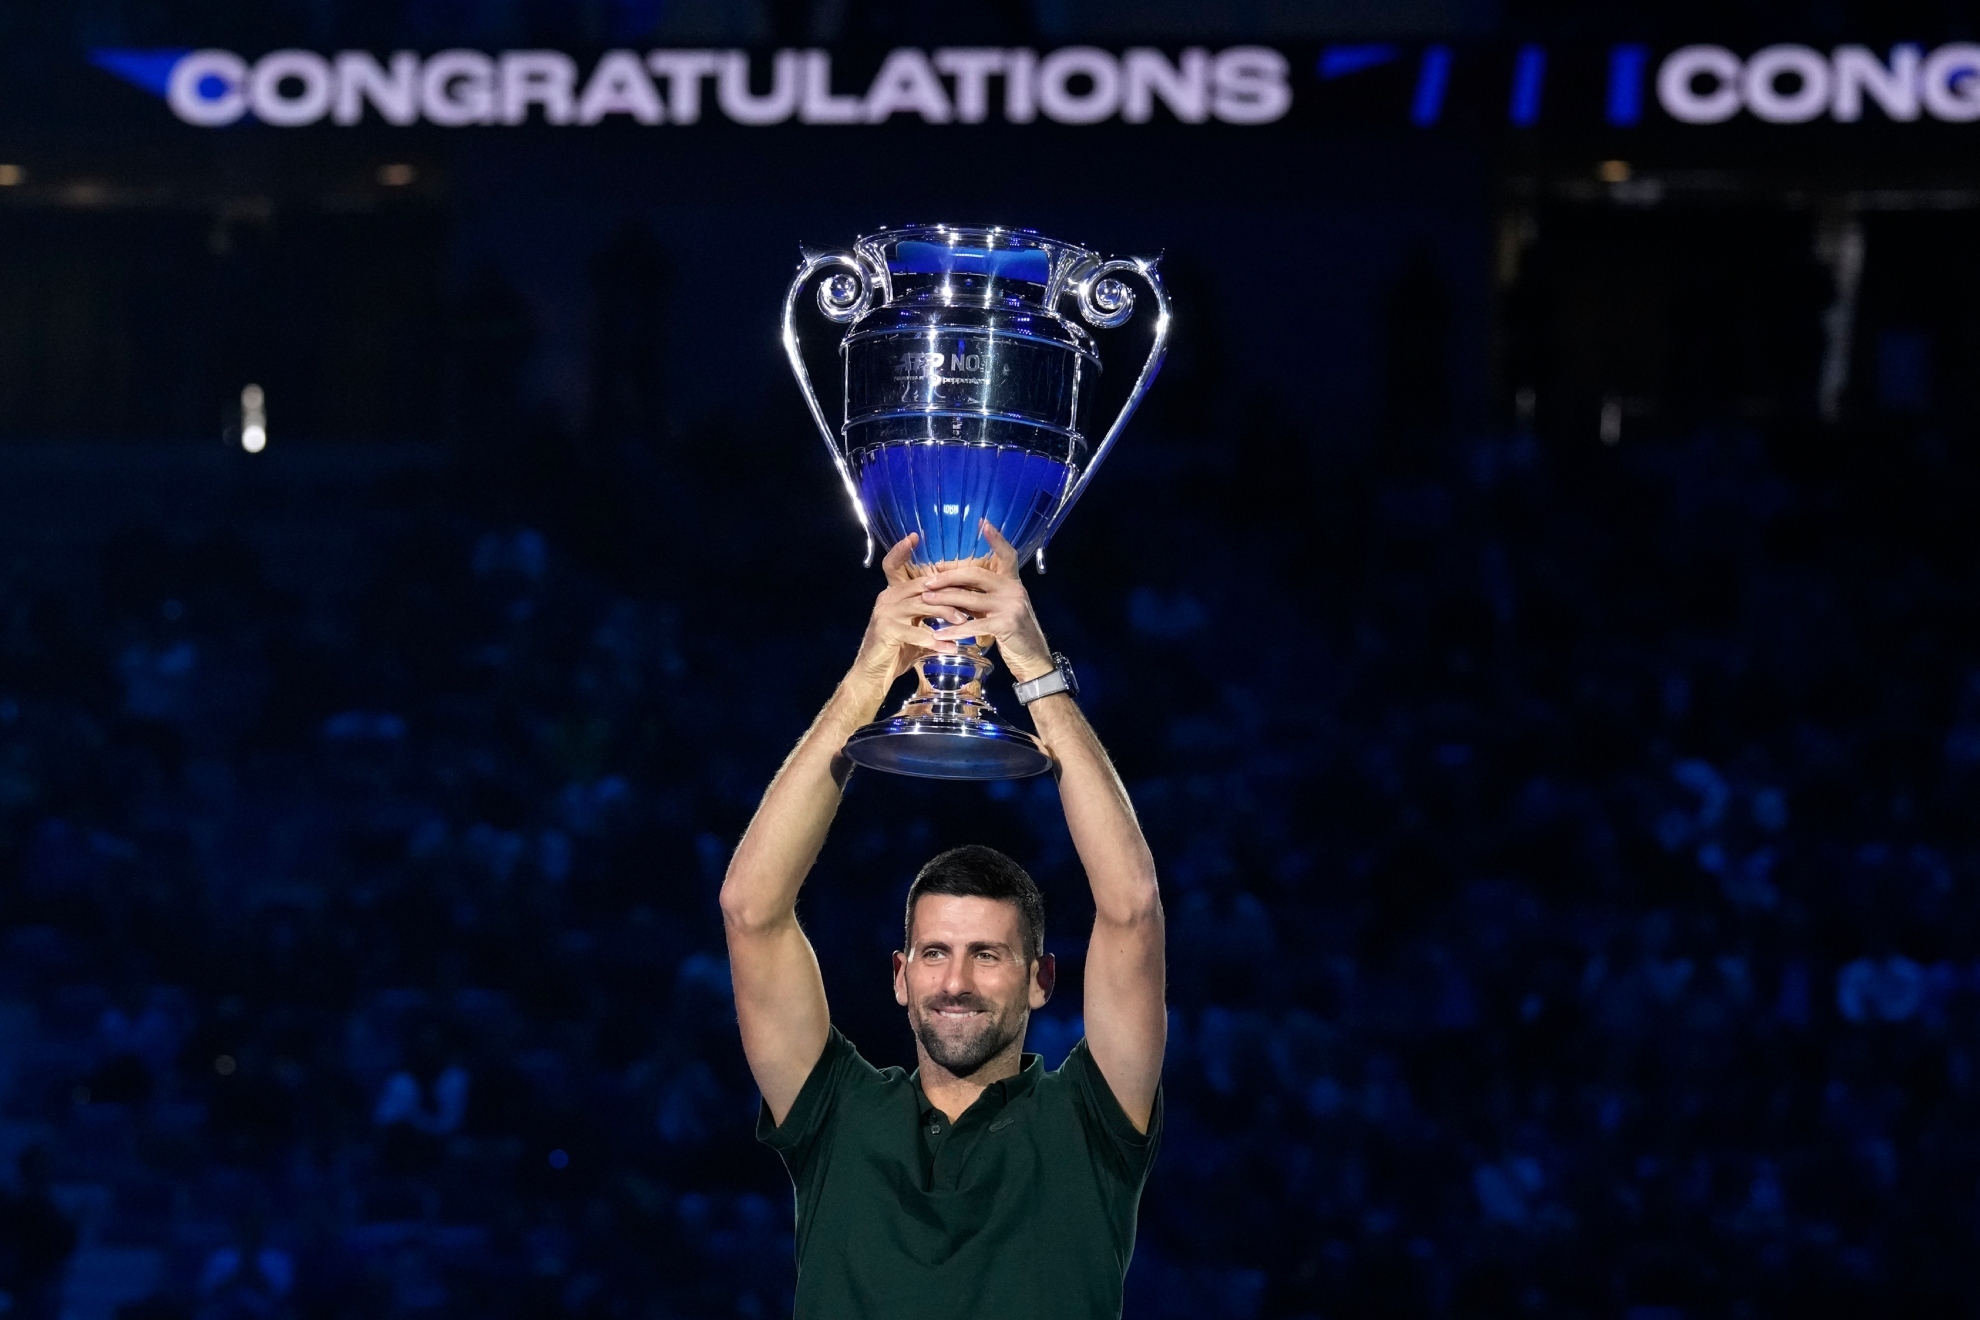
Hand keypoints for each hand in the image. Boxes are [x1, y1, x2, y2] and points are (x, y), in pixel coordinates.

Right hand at [853, 533, 971, 683]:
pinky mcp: (887, 630)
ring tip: (965, 622)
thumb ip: (928, 613)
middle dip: (949, 591)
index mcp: (893, 593)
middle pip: (922, 586)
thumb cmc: (898, 650)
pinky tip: (952, 648)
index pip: (893, 565)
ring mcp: (886, 613)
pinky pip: (918, 632)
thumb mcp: (914, 626)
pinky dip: (937, 641)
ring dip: (947, 614)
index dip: (901, 550)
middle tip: (972, 597)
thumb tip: (959, 606)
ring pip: (923, 605)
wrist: (874, 673)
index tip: (915, 536)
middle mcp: (887, 598)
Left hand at [920, 521, 1054, 683]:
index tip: (982, 522)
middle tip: (927, 580)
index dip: (996, 538)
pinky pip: (974, 625)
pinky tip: (939, 633)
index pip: (1007, 554)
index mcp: (1013, 582)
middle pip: (976, 574)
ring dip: (944, 599)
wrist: (1033, 659)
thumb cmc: (1013, 633)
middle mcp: (1014, 589)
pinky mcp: (1006, 624)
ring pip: (970, 598)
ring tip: (925, 600)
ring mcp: (1011, 606)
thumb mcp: (1000, 609)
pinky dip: (954, 630)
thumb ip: (982, 596)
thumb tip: (952, 586)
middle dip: (948, 576)